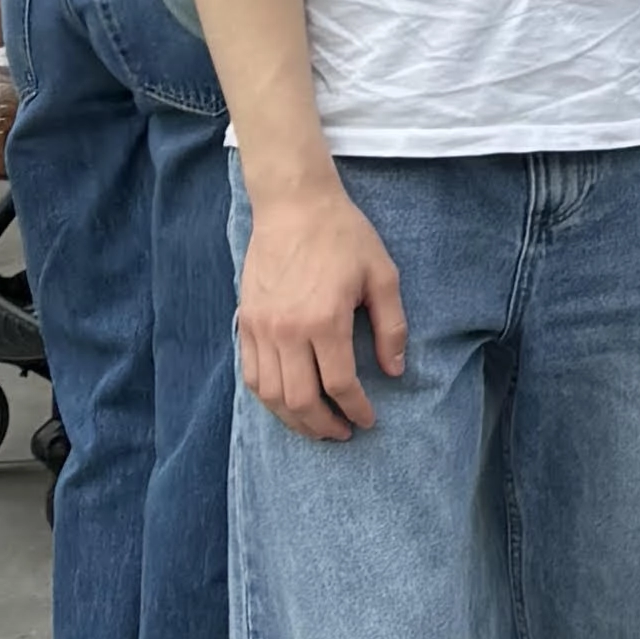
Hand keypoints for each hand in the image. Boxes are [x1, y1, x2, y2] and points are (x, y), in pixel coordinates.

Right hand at [235, 174, 407, 438]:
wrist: (294, 206)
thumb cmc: (343, 236)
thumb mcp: (382, 275)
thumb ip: (391, 326)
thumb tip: (394, 370)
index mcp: (325, 320)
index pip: (339, 385)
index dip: (356, 409)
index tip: (368, 420)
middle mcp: (287, 331)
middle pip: (301, 400)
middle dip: (325, 426)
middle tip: (343, 433)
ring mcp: (261, 328)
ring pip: (271, 395)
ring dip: (294, 420)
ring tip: (316, 426)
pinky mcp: (245, 322)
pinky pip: (251, 375)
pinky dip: (267, 398)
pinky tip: (286, 403)